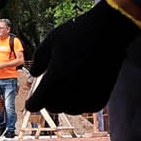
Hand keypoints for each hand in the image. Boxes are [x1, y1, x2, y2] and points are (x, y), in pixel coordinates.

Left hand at [27, 0, 140, 116]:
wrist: (109, 31)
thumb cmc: (77, 32)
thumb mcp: (51, 41)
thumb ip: (39, 60)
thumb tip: (35, 75)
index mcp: (57, 76)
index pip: (37, 104)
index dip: (32, 104)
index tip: (31, 102)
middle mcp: (73, 88)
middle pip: (52, 107)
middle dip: (48, 99)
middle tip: (51, 87)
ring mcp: (88, 94)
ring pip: (69, 110)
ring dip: (65, 101)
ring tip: (66, 85)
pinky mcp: (101, 97)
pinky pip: (85, 108)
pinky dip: (80, 101)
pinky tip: (80, 88)